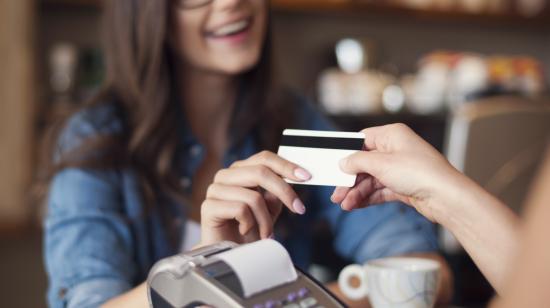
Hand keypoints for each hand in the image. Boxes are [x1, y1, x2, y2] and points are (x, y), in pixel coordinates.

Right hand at [199, 151, 310, 245]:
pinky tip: (245, 231)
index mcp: (240, 171)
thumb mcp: (270, 208)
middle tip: (299, 208)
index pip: (264, 158)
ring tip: (267, 232)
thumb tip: (294, 176)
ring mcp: (215, 189)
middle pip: (260, 172)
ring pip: (253, 196)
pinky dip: (250, 224)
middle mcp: (226, 176)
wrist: (230, 254)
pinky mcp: (208, 206)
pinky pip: (240, 209)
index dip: (286, 165)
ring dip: (266, 219)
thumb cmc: (249, 230)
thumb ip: (277, 192)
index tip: (306, 176)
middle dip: (284, 192)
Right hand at [331, 123, 463, 222]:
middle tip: (336, 193)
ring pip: (370, 179)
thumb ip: (357, 162)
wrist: (446, 198)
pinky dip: (367, 197)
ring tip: (346, 205)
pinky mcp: (403, 186)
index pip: (362, 140)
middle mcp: (396, 150)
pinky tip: (356, 205)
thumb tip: (343, 162)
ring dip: (356, 192)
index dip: (347, 154)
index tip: (334, 166)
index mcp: (392, 135)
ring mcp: (400, 169)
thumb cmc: (421, 173)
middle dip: (349, 179)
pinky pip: (379, 190)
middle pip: (364, 163)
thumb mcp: (381, 164)